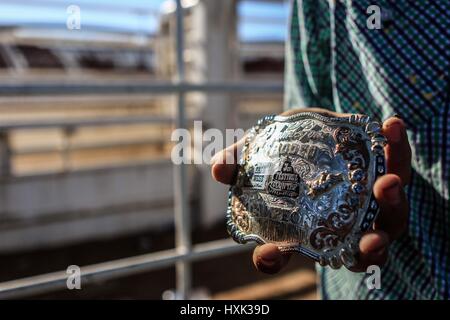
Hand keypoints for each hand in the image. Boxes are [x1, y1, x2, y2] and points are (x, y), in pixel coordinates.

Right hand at [211, 108, 410, 272]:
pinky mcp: (385, 173)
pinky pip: (399, 168)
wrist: (309, 128)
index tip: (270, 253)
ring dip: (393, 203)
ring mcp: (368, 205)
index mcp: (300, 229)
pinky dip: (399, 151)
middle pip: (359, 251)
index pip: (285, 254)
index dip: (275, 259)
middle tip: (370, 240)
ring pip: (392, 218)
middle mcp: (340, 227)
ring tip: (386, 182)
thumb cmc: (279, 149)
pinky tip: (392, 125)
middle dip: (368, 249)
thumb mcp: (256, 152)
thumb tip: (218, 169)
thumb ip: (239, 162)